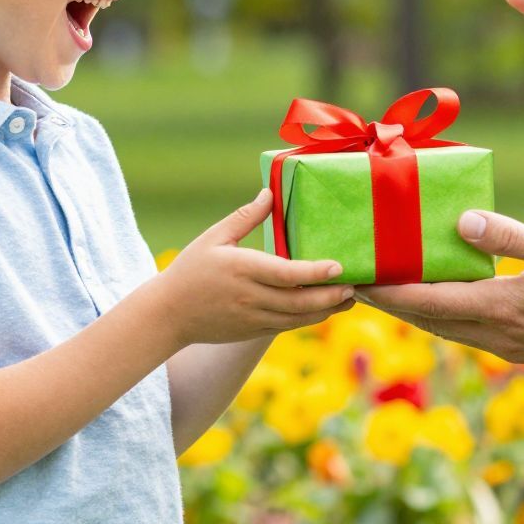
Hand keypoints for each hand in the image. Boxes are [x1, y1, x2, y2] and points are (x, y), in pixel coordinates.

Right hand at [150, 190, 355, 346]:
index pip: (285, 274)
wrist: (168, 315)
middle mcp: (250, 296)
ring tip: (350, 298)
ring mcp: (253, 317)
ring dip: (326, 310)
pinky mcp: (253, 331)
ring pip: (298, 318)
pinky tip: (324, 308)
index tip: (338, 267)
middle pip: (299, 301)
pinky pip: (288, 327)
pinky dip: (309, 319)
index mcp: (242, 269)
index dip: (314, 272)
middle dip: (330, 296)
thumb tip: (269, 193)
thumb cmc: (191, 270)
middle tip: (355, 285)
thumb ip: (244, 217)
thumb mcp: (213, 238)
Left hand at [357, 210, 523, 381]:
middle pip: (425, 319)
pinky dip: (443, 312)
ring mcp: (507, 346)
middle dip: (389, 300)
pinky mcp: (520, 348)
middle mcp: (495, 334)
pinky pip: (467, 330)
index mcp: (499, 308)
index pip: (424, 302)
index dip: (384, 291)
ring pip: (445, 328)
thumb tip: (461, 220)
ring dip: (414, 307)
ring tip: (391, 281)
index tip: (353, 276)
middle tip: (358, 274)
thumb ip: (512, 236)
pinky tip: (444, 292)